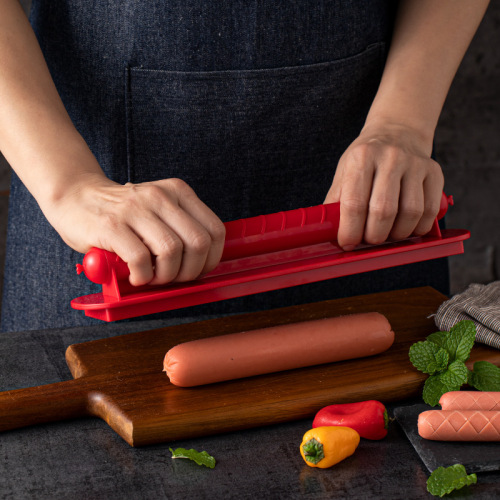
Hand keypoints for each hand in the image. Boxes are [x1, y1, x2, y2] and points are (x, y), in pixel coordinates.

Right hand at [44, 174, 225, 285]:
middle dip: (190, 271)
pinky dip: (142, 276)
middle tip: (172, 278)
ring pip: (172, 251)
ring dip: (165, 276)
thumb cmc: (122, 214)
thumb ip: (181, 228)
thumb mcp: (159, 210)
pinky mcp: (112, 225)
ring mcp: (135, 209)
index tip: (197, 271)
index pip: (215, 230)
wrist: (75, 196)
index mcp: (178, 192)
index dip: (211, 259)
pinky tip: (135, 275)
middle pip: (198, 243)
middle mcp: (160, 196)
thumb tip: (202, 267)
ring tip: (152, 277)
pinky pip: (140, 259)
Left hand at [324, 122, 443, 249]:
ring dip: (397, 234)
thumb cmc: (366, 159)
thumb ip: (335, 202)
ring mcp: (415, 164)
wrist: (398, 132)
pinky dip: (418, 228)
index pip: (354, 203)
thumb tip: (327, 233)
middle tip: (369, 240)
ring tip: (388, 235)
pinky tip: (407, 228)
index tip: (348, 243)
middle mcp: (390, 157)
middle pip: (383, 211)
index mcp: (361, 158)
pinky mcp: (435, 172)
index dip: (350, 230)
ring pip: (410, 213)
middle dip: (374, 236)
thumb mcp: (344, 172)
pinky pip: (430, 211)